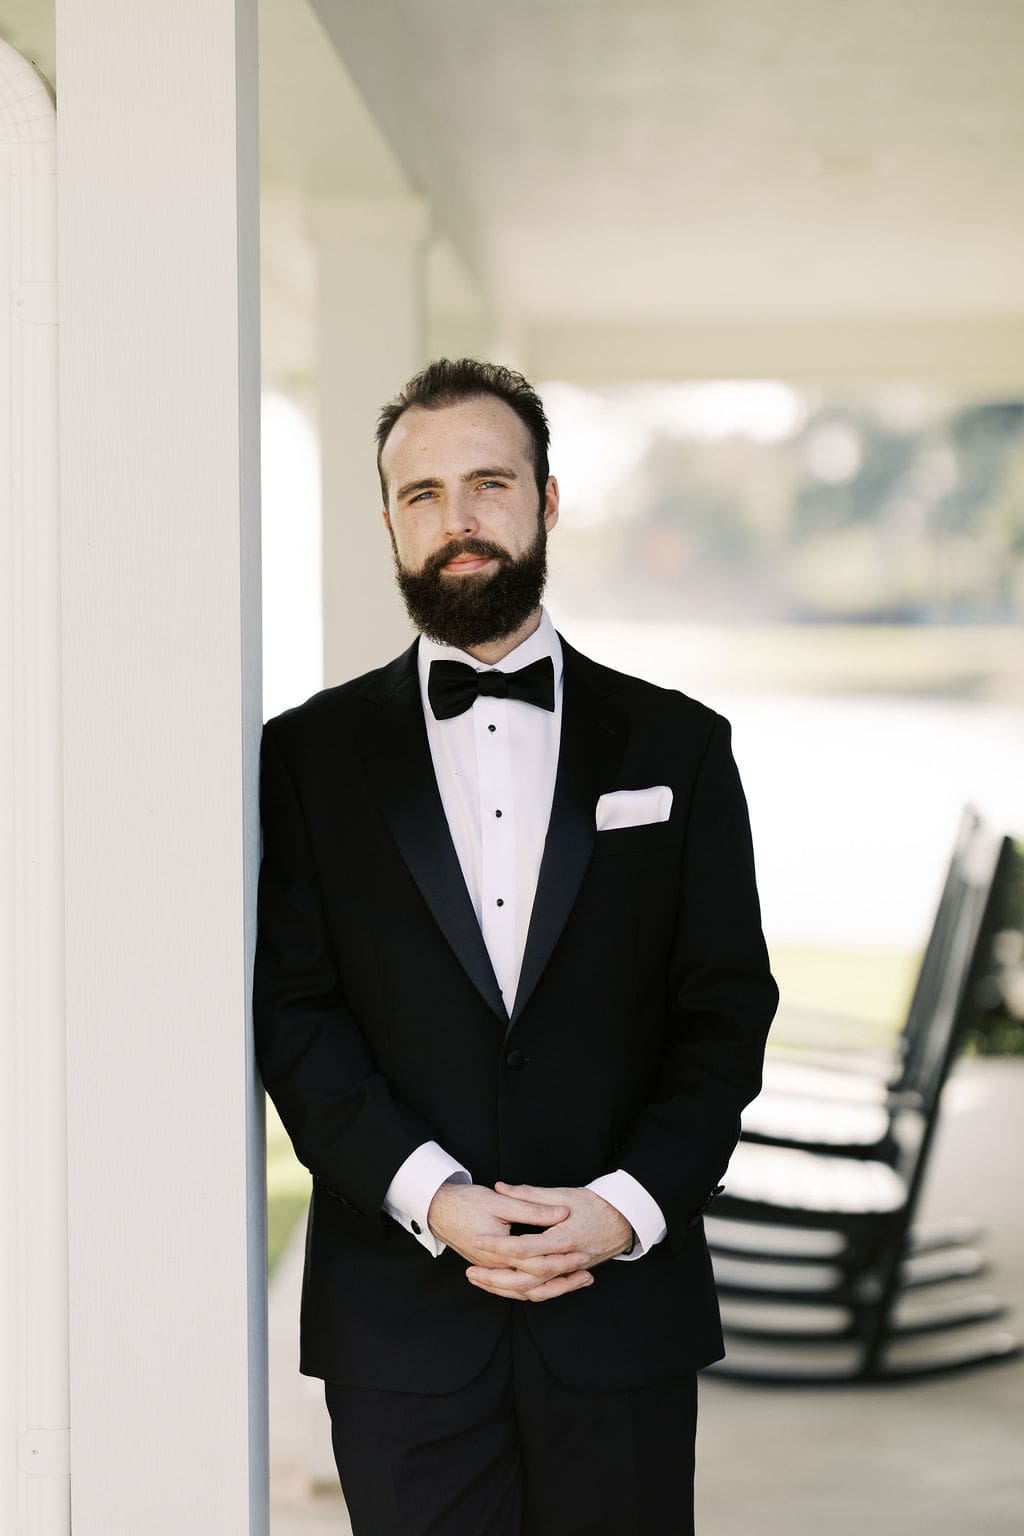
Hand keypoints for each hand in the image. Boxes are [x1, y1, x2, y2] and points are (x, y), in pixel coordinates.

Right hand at [427, 1182, 594, 1302]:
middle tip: (587, 1275)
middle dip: (563, 1281)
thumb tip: (562, 1212)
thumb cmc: (466, 1203)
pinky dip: (534, 1290)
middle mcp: (496, 1267)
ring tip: (576, 1282)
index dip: (562, 1259)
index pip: (537, 1262)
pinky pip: (514, 1289)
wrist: (438, 1209)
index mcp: (500, 1251)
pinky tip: (549, 1283)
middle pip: (534, 1285)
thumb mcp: (501, 1202)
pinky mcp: (490, 1270)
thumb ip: (532, 1208)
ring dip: (552, 1289)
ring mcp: (491, 1271)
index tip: (583, 1253)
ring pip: (525, 1292)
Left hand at [464, 1183, 633, 1301]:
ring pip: (534, 1291)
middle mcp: (565, 1261)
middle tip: (470, 1272)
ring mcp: (568, 1272)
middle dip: (495, 1279)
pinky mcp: (569, 1277)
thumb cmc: (596, 1205)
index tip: (477, 1240)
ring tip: (482, 1282)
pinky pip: (544, 1291)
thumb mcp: (563, 1194)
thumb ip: (530, 1194)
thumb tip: (501, 1187)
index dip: (498, 1245)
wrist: (625, 1221)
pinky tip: (506, 1288)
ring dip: (505, 1290)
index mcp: (562, 1238)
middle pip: (525, 1279)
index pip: (523, 1248)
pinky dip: (523, 1292)